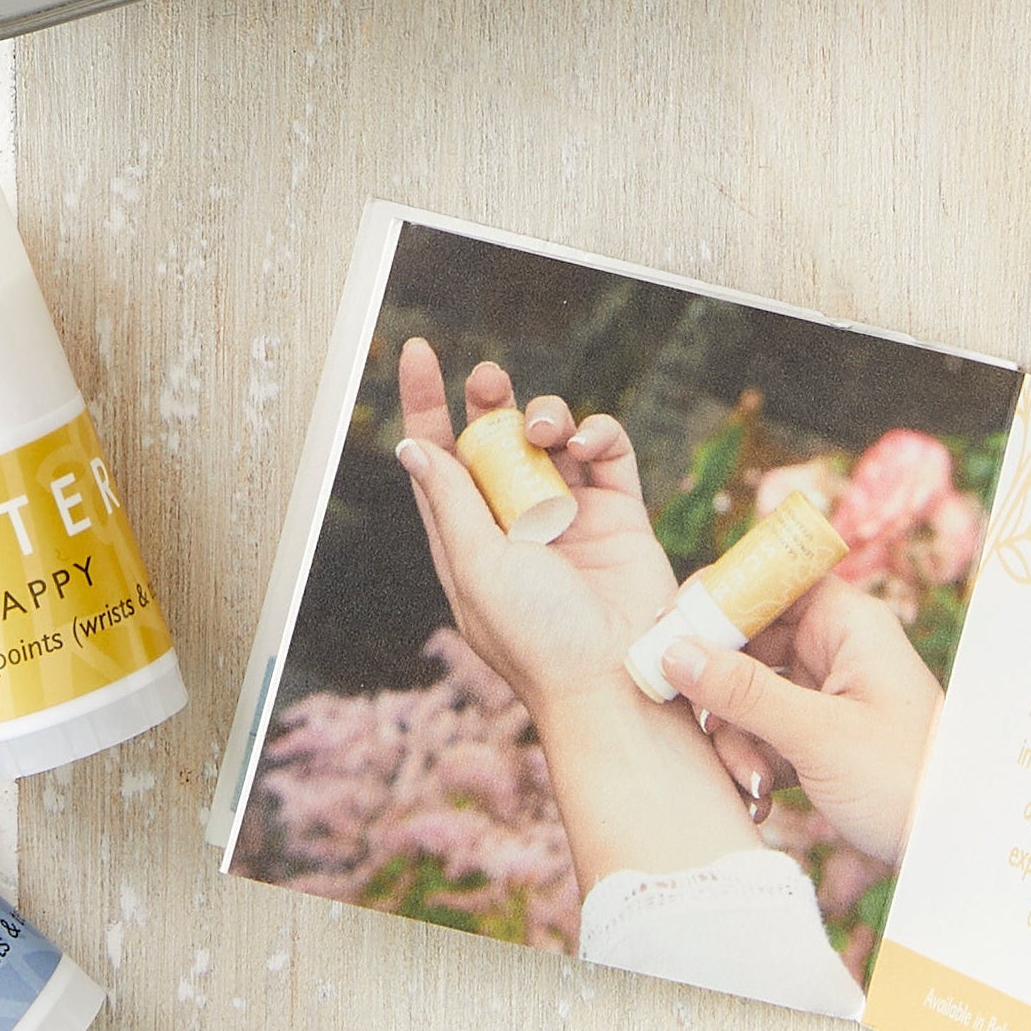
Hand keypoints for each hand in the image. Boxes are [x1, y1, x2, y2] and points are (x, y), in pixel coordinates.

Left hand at [390, 338, 671, 711]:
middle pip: (495, 439)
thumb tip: (413, 448)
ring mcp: (568, 513)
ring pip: (551, 437)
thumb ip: (451, 502)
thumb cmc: (538, 639)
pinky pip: (605, 450)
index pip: (439, 459)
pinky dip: (597, 433)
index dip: (426, 406)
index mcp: (469, 538)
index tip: (416, 354)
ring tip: (545, 430)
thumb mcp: (477, 568)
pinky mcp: (617, 509)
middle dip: (489, 400)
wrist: (614, 676)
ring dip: (544, 417)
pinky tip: (587, 443)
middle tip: (488, 378)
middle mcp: (515, 520)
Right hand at [663, 579, 945, 867]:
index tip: (668, 630)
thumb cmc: (905, 779)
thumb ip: (744, 693)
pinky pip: (766, 734)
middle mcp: (836, 650)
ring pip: (750, 696)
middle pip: (750, 643)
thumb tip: (675, 650)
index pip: (771, 581)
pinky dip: (755, 764)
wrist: (952, 846)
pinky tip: (761, 800)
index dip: (718, 599)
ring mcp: (828, 695)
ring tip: (754, 783)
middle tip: (702, 728)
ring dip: (738, 740)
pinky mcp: (821, 739)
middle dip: (721, 693)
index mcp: (848, 624)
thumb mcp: (817, 736)